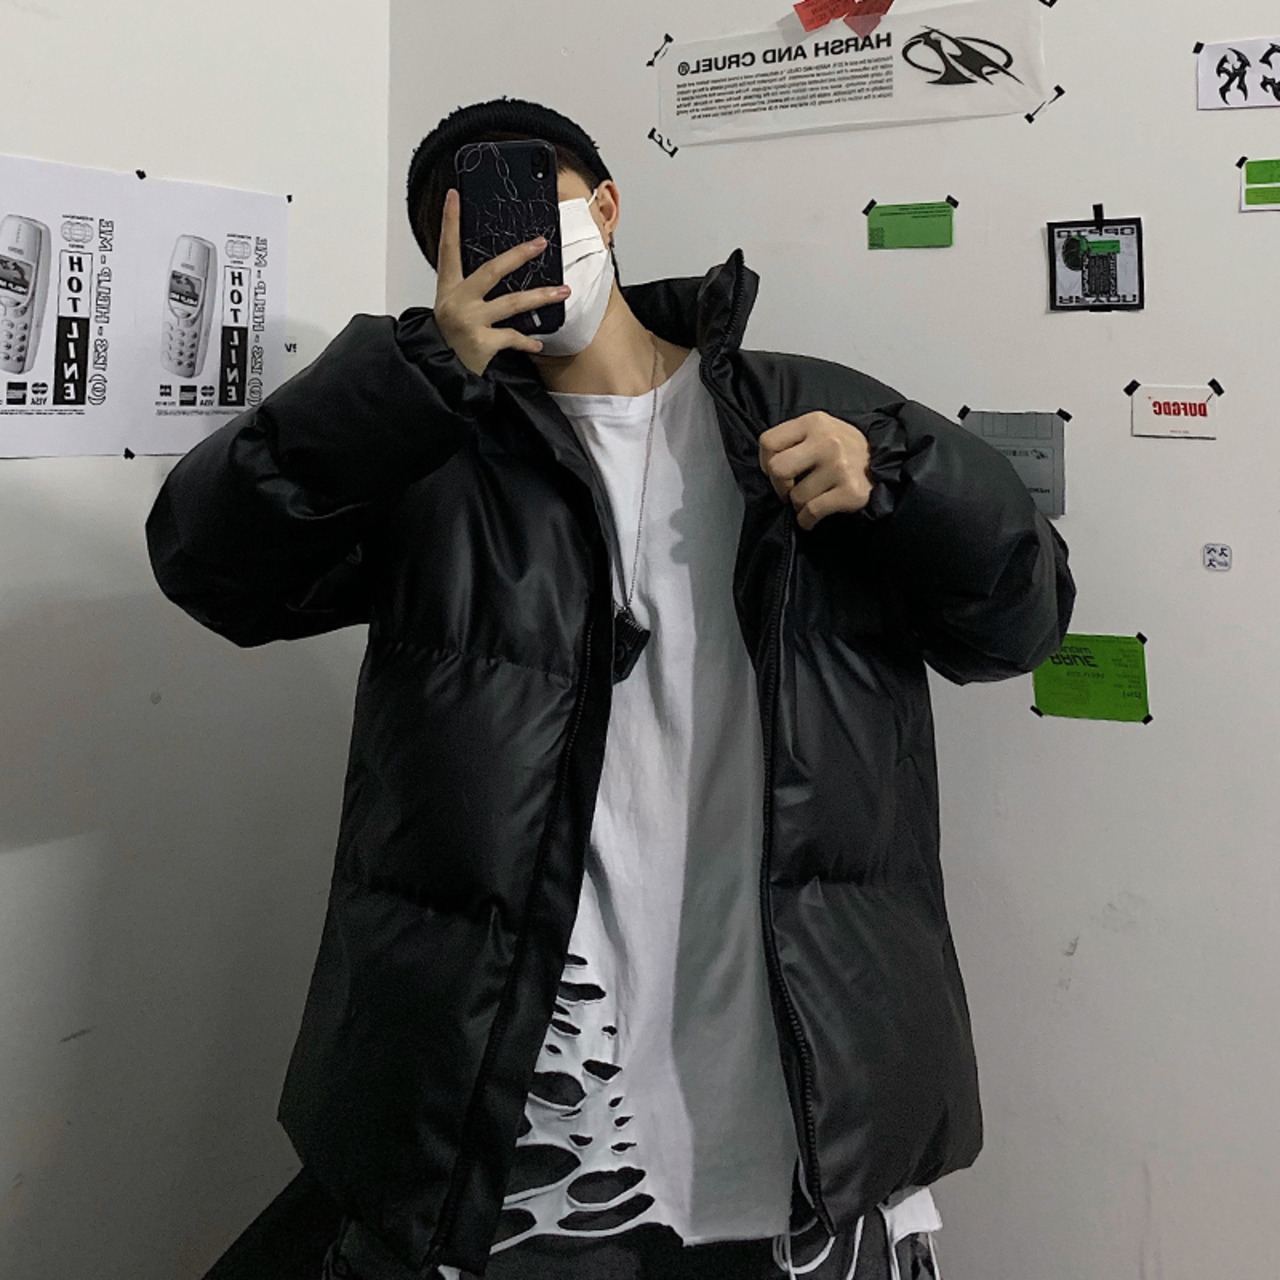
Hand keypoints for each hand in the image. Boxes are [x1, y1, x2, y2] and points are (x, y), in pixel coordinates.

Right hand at [433, 188, 571, 375]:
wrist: (439, 373)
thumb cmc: (449, 339)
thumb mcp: (451, 308)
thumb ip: (470, 291)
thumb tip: (499, 271)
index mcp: (448, 288)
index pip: (448, 248)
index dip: (450, 221)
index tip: (454, 196)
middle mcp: (458, 301)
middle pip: (491, 270)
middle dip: (518, 255)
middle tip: (540, 243)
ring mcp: (470, 321)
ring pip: (512, 303)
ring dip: (541, 296)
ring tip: (563, 291)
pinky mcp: (482, 342)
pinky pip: (513, 337)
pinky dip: (527, 342)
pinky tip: (538, 344)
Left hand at [758, 411, 872, 530]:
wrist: (889, 464)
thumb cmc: (847, 450)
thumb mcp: (822, 430)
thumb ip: (795, 439)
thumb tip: (767, 465)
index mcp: (815, 422)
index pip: (768, 442)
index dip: (765, 462)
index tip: (776, 472)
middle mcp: (827, 441)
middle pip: (777, 469)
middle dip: (779, 486)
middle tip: (788, 490)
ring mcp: (840, 466)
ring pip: (795, 496)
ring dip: (798, 505)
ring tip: (811, 499)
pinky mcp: (850, 491)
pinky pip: (811, 512)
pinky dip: (807, 520)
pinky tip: (812, 517)